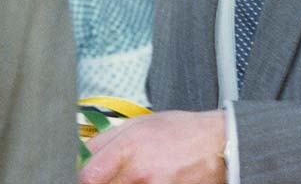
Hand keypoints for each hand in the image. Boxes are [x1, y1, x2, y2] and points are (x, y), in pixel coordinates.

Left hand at [79, 110, 226, 183]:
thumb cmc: (182, 132)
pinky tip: (151, 180)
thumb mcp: (142, 123)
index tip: (89, 175)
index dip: (85, 177)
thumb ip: (108, 139)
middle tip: (114, 175)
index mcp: (130, 145)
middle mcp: (139, 170)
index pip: (87, 175)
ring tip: (137, 176)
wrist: (218, 145)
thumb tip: (82, 154)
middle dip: (104, 181)